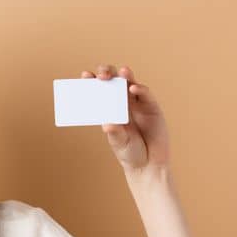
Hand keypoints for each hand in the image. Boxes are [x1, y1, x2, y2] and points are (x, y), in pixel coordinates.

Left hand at [83, 64, 169, 178]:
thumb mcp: (119, 143)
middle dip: (107, 74)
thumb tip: (107, 124)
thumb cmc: (129, 152)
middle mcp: (122, 102)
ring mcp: (137, 103)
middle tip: (101, 76)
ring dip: (125, 75)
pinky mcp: (152, 107)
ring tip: (121, 72)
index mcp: (108, 109)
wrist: (148, 164)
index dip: (92, 81)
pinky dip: (140, 89)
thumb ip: (114, 133)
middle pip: (114, 81)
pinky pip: (146, 95)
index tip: (85, 75)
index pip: (99, 90)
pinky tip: (133, 89)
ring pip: (130, 83)